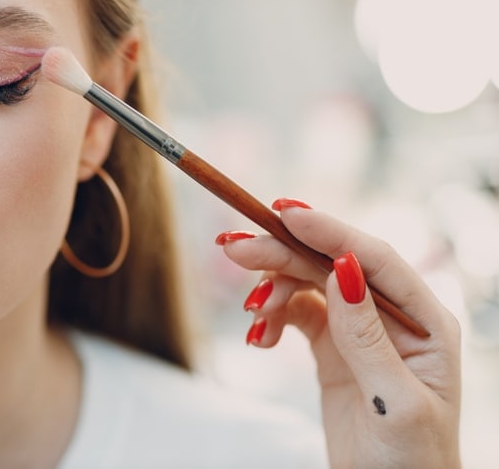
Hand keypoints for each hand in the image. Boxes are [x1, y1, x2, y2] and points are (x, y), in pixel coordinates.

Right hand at [217, 199, 461, 468]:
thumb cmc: (409, 462)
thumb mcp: (394, 402)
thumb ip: (365, 336)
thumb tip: (341, 268)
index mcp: (425, 322)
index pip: (373, 258)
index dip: (328, 231)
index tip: (283, 212)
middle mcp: (392, 315)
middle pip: (329, 263)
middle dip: (280, 252)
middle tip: (231, 247)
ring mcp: (359, 327)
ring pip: (307, 282)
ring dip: (272, 288)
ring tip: (252, 316)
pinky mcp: (332, 345)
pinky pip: (295, 312)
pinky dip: (272, 317)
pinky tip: (259, 338)